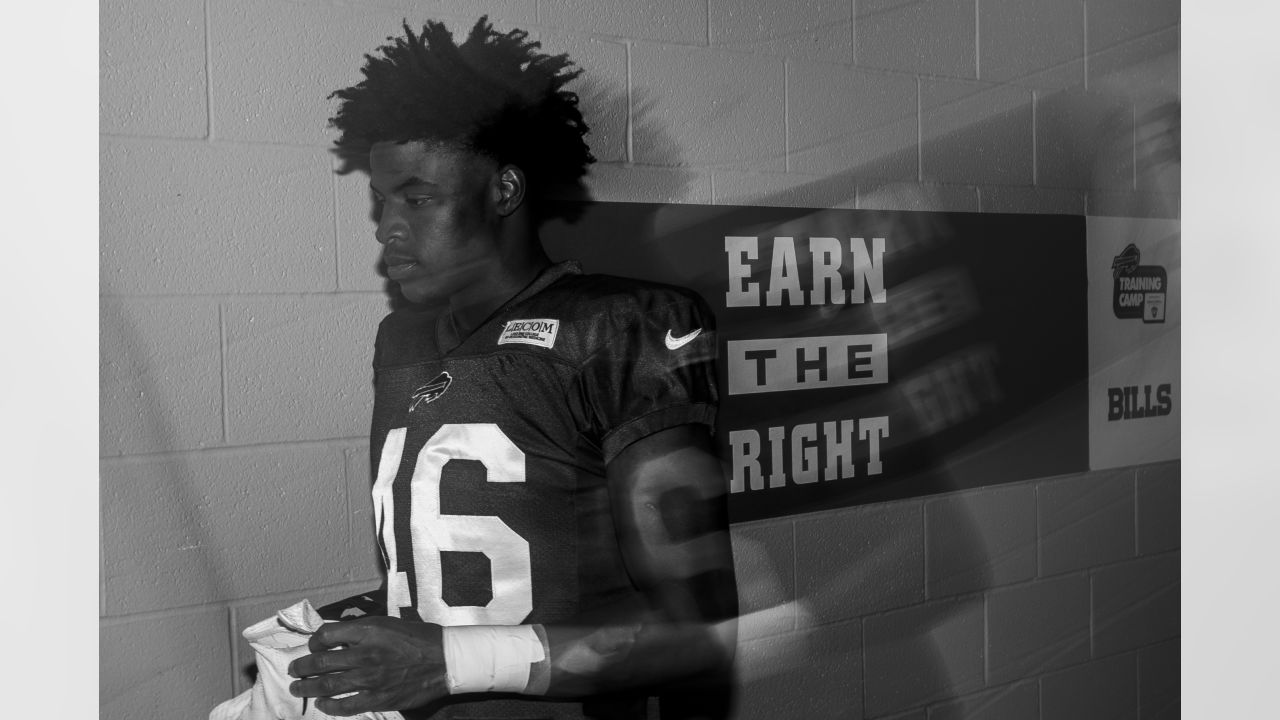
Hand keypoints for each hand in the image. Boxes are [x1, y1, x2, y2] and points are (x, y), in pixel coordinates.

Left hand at [288, 616, 447, 715]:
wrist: (445, 660)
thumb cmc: (420, 638)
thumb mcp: (389, 623)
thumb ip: (363, 630)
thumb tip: (338, 637)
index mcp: (369, 630)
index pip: (327, 635)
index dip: (315, 641)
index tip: (314, 646)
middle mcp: (366, 654)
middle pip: (321, 661)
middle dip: (302, 666)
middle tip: (294, 669)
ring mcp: (370, 679)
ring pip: (327, 685)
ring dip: (307, 687)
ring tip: (297, 688)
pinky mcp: (377, 699)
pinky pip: (344, 706)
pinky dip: (329, 706)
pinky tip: (322, 704)